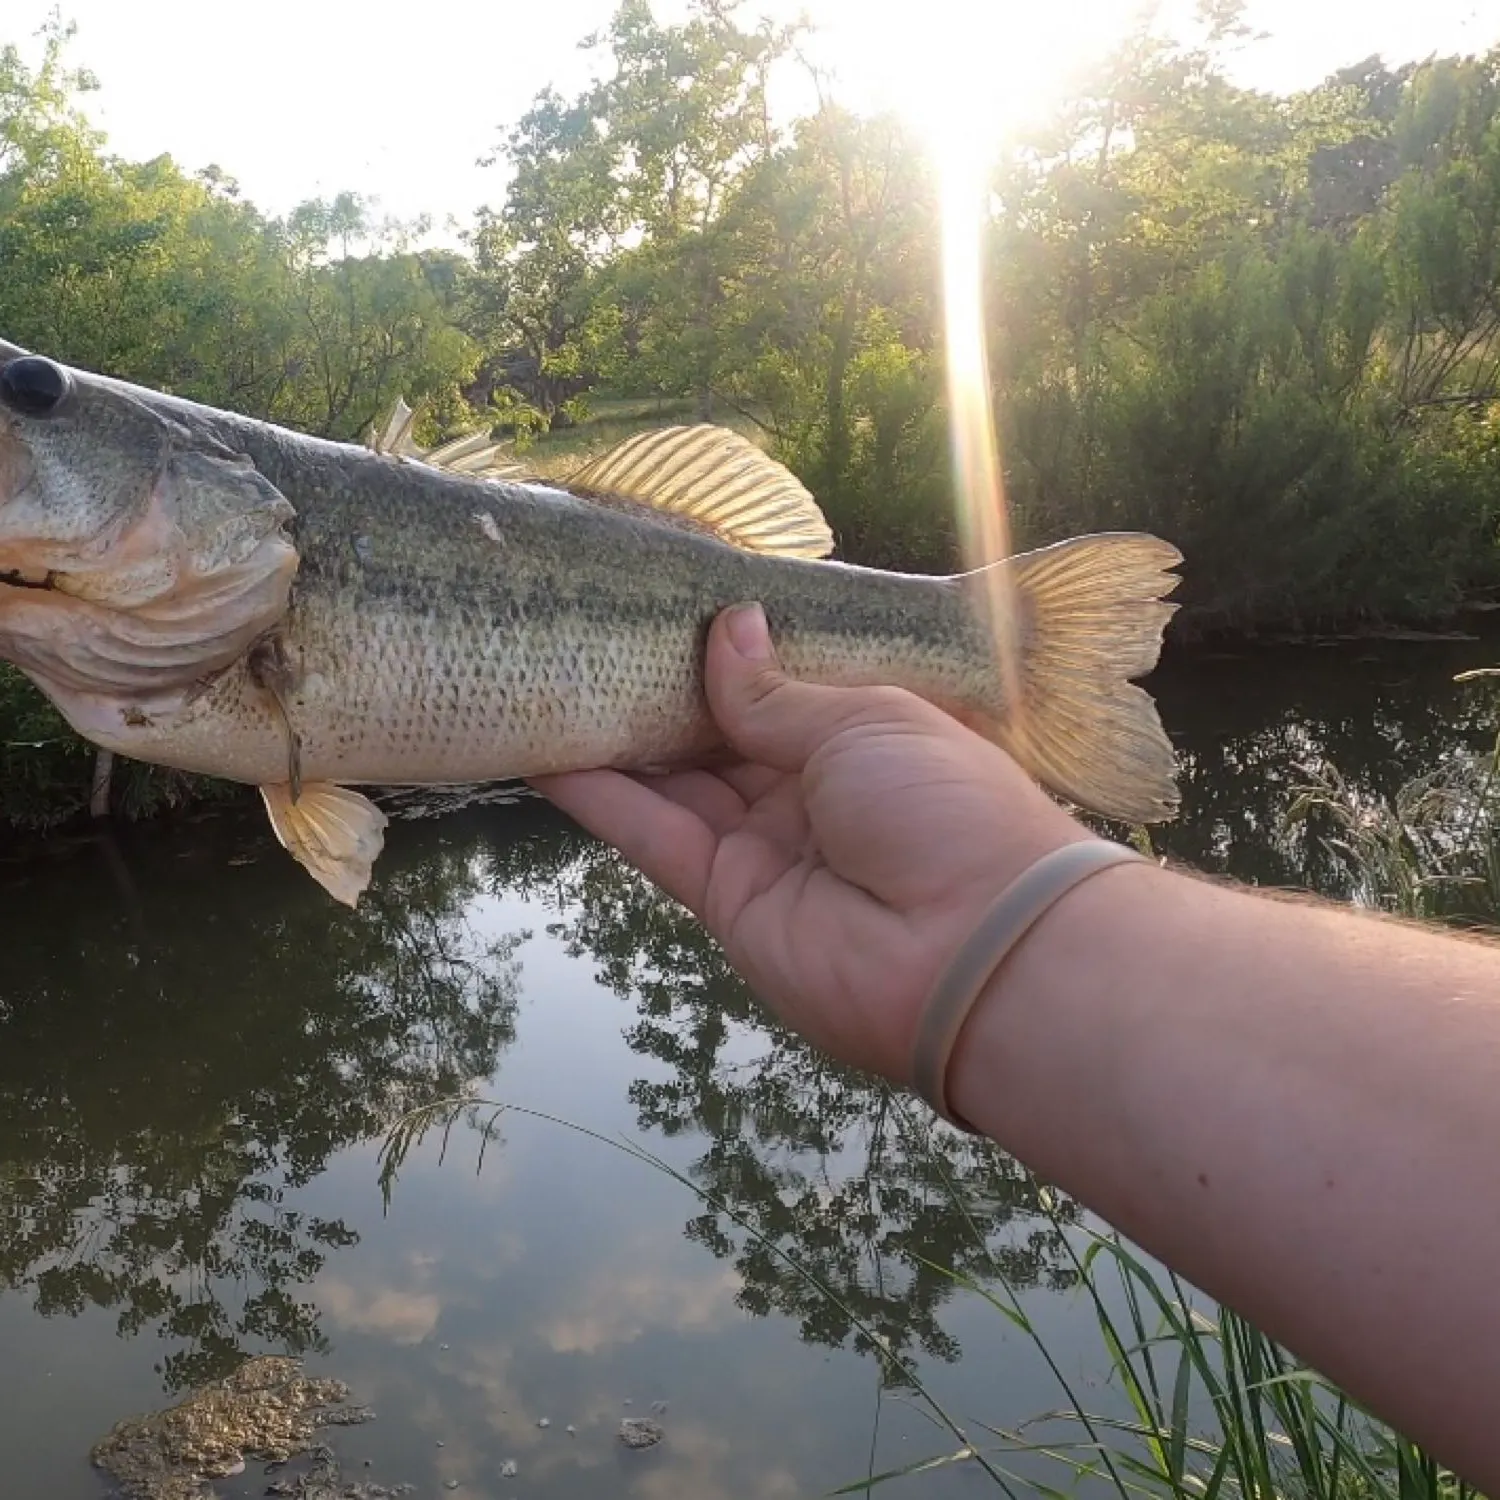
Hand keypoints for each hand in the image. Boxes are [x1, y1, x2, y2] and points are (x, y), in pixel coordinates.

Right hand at [530, 602, 1088, 1083]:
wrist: (974, 952)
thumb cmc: (941, 806)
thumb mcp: (864, 722)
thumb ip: (775, 694)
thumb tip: (728, 626)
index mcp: (862, 738)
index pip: (778, 689)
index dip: (724, 653)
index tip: (661, 604)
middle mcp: (810, 792)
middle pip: (718, 735)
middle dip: (660, 690)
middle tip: (589, 633)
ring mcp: (765, 847)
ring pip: (675, 783)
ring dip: (617, 738)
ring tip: (551, 678)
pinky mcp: (725, 898)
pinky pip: (655, 836)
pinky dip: (602, 800)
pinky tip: (548, 752)